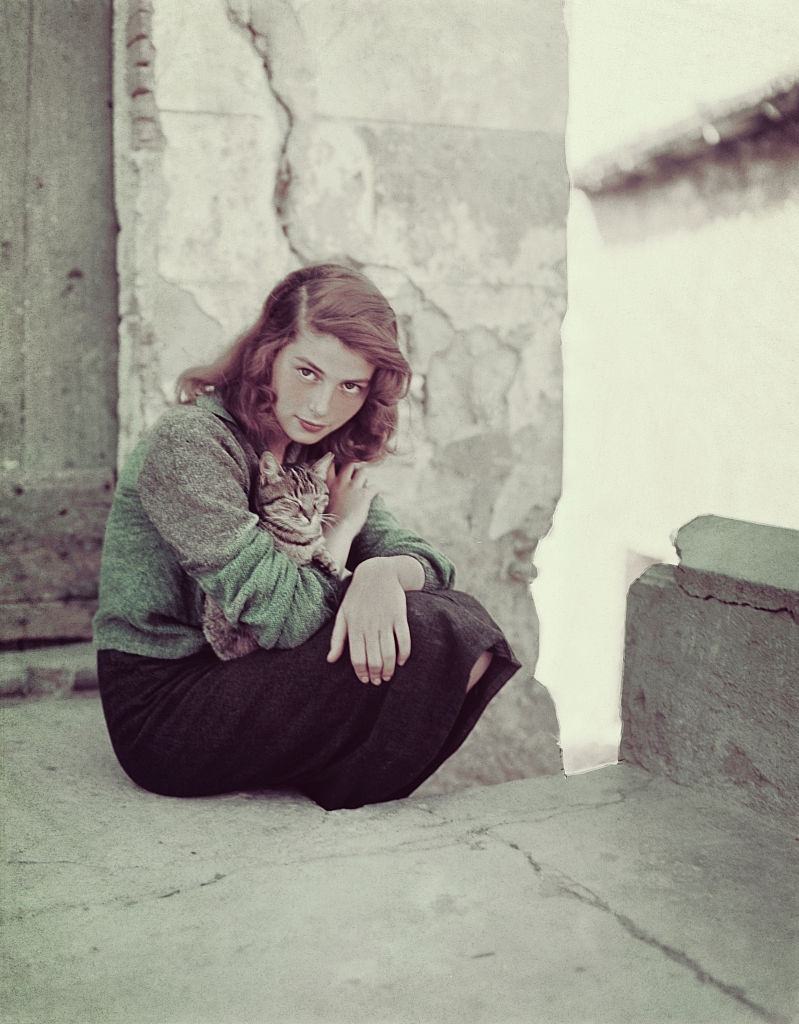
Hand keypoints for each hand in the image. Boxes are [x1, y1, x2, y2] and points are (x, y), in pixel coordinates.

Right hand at [324, 460, 375, 535]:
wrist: (336, 530)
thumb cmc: (328, 521)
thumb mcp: (323, 503)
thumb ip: (328, 494)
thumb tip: (333, 495)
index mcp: (329, 484)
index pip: (331, 465)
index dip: (337, 463)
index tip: (339, 466)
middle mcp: (341, 483)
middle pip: (349, 464)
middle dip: (353, 468)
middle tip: (356, 476)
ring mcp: (353, 488)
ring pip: (362, 471)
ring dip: (364, 477)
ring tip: (364, 485)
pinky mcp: (364, 495)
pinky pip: (374, 487)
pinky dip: (376, 490)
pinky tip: (375, 494)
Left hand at [326, 558, 412, 684]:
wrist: (377, 573)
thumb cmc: (357, 596)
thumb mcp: (343, 614)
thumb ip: (337, 638)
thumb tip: (330, 660)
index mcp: (354, 627)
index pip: (357, 658)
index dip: (362, 673)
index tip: (365, 680)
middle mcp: (370, 626)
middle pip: (374, 659)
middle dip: (376, 675)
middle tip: (378, 681)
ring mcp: (386, 621)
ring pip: (389, 653)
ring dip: (390, 669)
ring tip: (388, 676)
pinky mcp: (399, 616)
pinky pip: (404, 640)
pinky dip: (404, 654)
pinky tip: (401, 662)